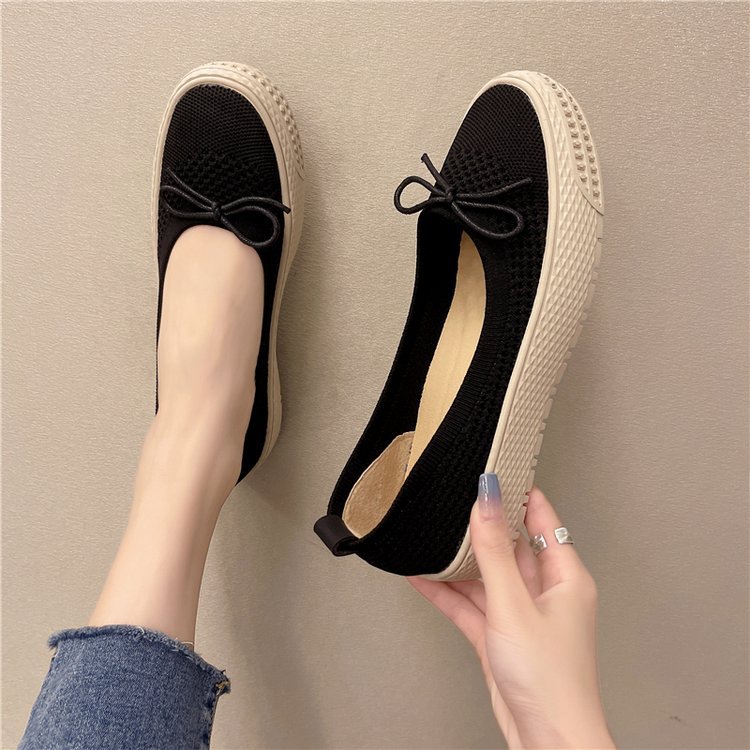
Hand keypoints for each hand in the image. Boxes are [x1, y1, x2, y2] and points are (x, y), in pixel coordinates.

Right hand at [410, 479, 614, 748]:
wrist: (547, 742)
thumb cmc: (550, 682)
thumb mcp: (514, 603)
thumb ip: (494, 549)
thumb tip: (487, 497)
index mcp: (565, 577)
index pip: (542, 519)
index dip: (519, 494)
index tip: (494, 471)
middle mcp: (546, 593)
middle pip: (509, 546)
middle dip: (481, 526)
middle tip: (454, 501)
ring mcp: (521, 615)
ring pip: (486, 575)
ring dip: (459, 562)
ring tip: (431, 538)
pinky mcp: (501, 637)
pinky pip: (471, 604)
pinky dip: (448, 592)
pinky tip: (423, 578)